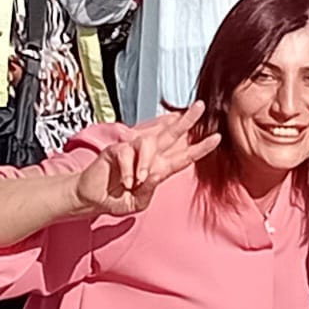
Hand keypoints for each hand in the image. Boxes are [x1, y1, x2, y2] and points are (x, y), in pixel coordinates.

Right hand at [69, 103, 219, 217]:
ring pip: (148, 143)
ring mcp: (132, 150)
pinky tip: (126, 182)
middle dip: (187, 120)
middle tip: (200, 106)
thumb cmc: (117, 199)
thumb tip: (154, 173)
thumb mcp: (139, 202)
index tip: (217, 137)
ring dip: (146, 162)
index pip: (184, 156)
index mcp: (159, 168)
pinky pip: (127, 154)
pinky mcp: (116, 150)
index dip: (200, 147)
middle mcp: (149, 156)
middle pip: (171, 134)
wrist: (91, 199)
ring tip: (140, 178)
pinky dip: (128, 170)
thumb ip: (149, 188)